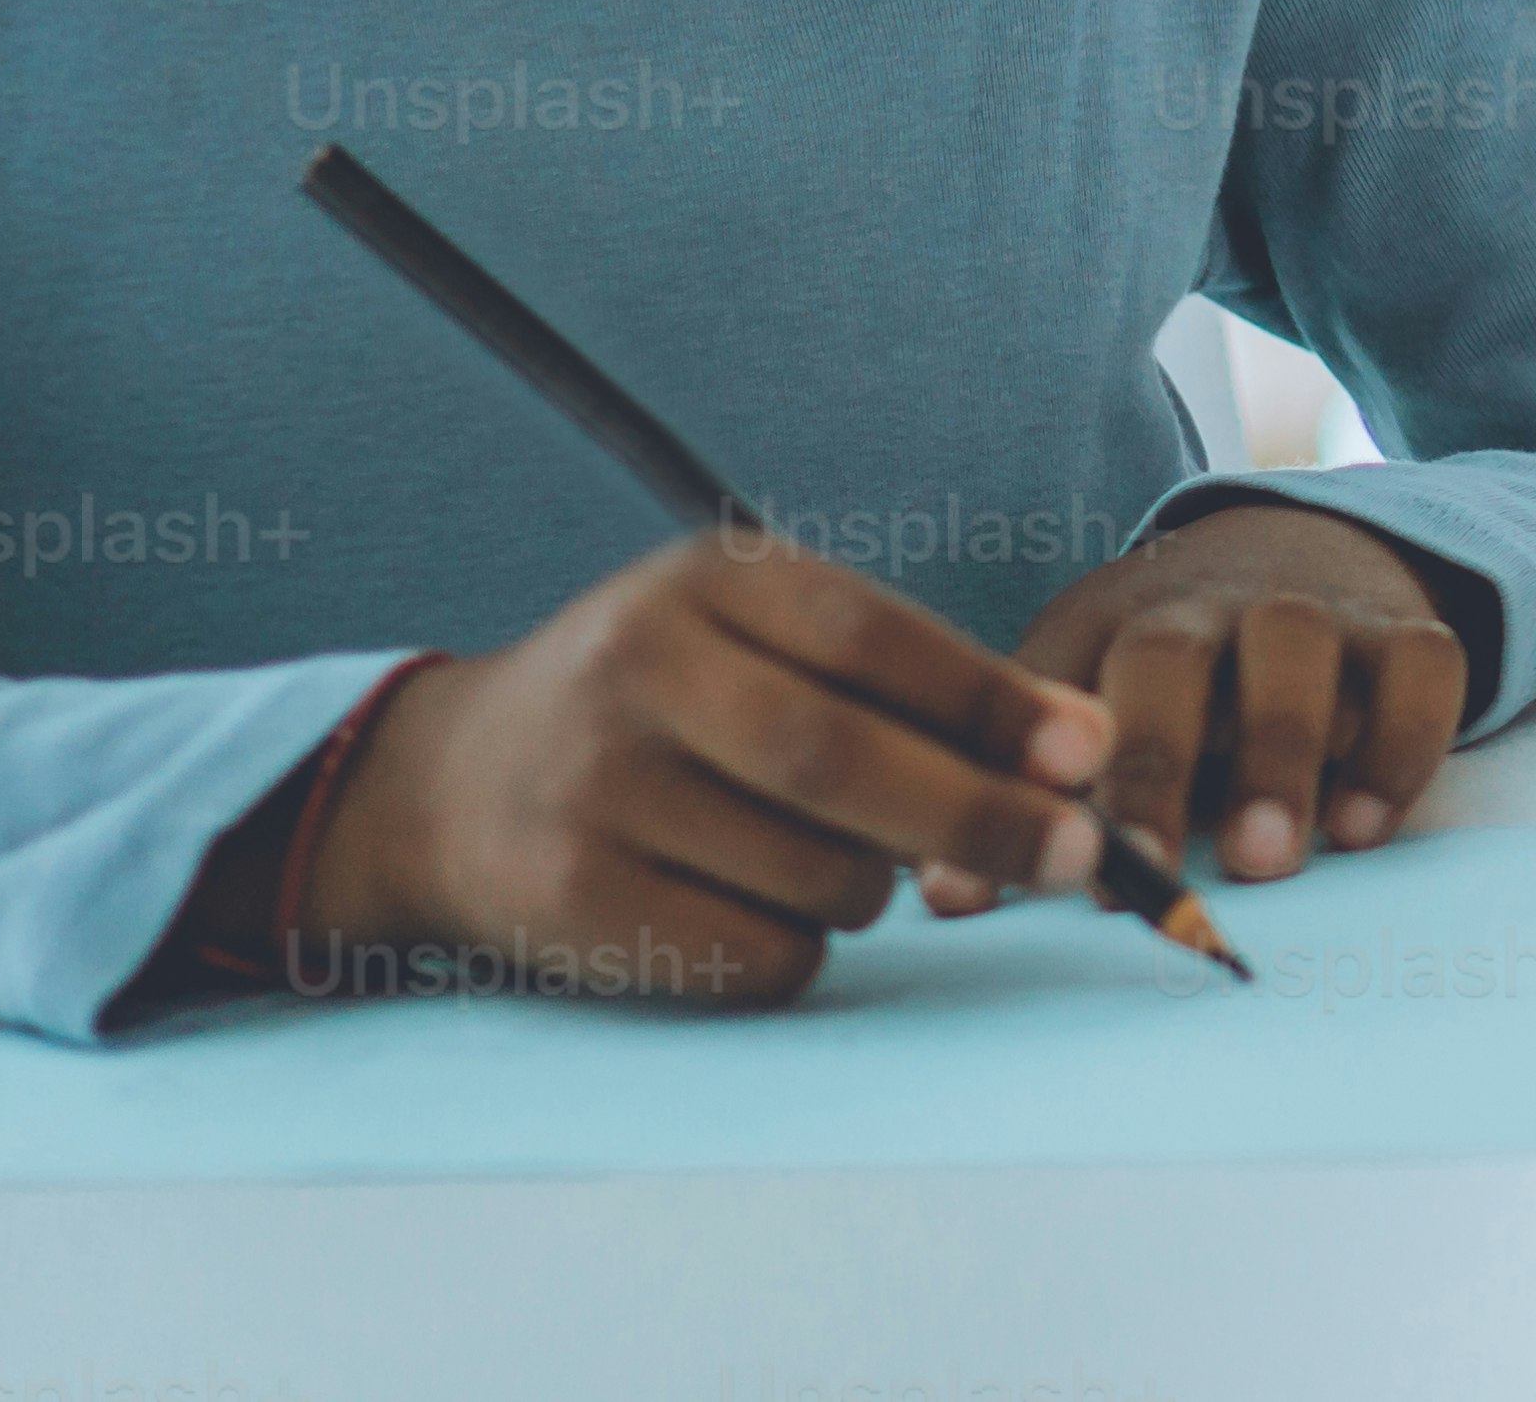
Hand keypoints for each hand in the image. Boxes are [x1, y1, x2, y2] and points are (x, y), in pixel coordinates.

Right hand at [293, 525, 1115, 1008]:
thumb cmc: (656, 705)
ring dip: (873, 884)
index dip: (994, 700)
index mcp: (702, 583)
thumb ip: (902, 678)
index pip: (874, 638)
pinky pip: (756, 952)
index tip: (1089, 751)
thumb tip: (1076, 749)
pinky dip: (802, 946)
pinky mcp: (575, 902)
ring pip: (815, 870)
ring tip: (830, 854)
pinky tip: (757, 905)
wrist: (446, 785)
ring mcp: (597, 792)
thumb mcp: (751, 638)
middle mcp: (638, 675)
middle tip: (1079, 852)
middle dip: (981, 812)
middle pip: (842, 759)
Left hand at [1003, 498, 1473, 885]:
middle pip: (1166, 657)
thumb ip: (1025, 790)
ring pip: (1295, 644)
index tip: (1017, 880)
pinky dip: (1401, 742)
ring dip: (1278, 751)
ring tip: (1266, 860)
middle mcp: (1204, 603)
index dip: (1026, 785)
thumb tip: (943, 896)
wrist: (1299, 545)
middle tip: (1146, 873)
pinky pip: (1422, 664)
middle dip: (1153, 766)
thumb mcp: (1085, 698)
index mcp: (1106, 624)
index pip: (1052, 689)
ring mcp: (1312, 607)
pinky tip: (1367, 827)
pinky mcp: (1402, 628)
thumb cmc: (1166, 669)